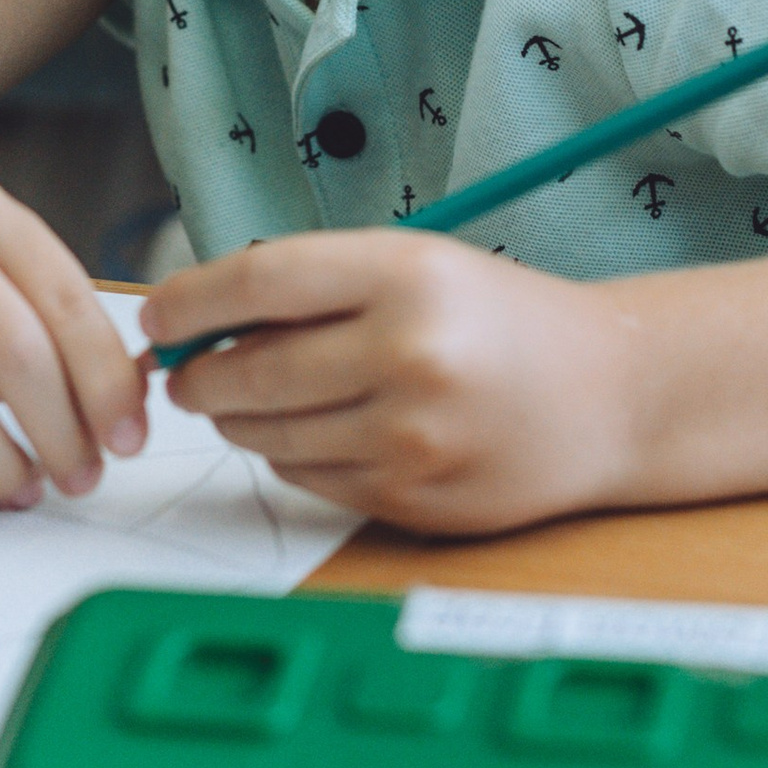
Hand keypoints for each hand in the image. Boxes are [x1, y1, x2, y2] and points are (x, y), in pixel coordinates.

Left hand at [143, 230, 637, 534]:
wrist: (611, 396)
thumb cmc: (499, 319)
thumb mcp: (417, 266)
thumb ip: (312, 287)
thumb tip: (191, 323)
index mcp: (406, 275)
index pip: (257, 282)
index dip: (188, 302)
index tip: (155, 317)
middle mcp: (409, 355)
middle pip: (248, 371)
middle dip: (198, 376)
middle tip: (185, 373)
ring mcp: (412, 438)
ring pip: (269, 435)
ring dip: (239, 420)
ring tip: (246, 398)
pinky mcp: (414, 501)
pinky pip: (309, 480)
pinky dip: (291, 456)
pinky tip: (315, 431)